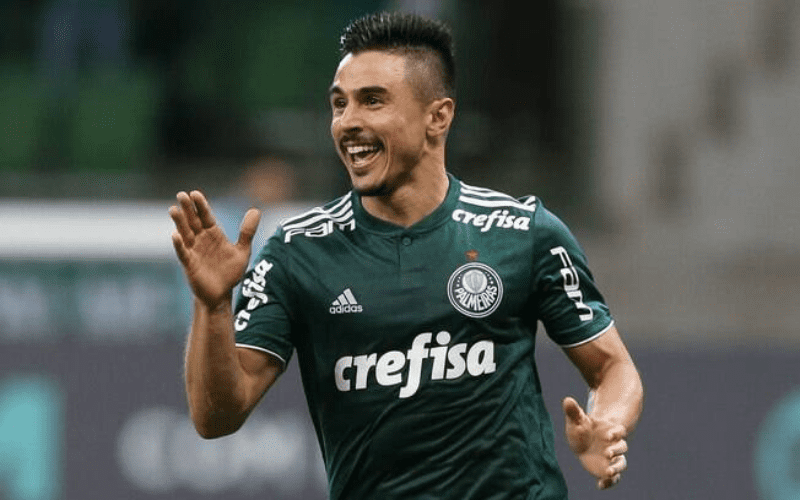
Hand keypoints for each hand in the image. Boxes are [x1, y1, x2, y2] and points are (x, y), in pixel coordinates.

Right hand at [169, 191, 260, 307]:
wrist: (222, 294)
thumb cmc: (230, 272)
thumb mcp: (242, 251)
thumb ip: (247, 231)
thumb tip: (256, 210)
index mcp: (213, 234)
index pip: (206, 216)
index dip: (201, 205)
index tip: (195, 193)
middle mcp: (201, 240)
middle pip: (193, 221)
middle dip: (187, 209)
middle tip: (181, 195)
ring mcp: (194, 251)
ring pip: (185, 233)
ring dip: (179, 222)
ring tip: (173, 209)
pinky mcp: (189, 264)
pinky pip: (183, 253)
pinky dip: (179, 244)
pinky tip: (175, 235)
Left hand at [563, 396, 628, 489]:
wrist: (584, 441)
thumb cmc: (582, 428)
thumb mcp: (577, 420)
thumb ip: (574, 412)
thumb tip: (566, 399)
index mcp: (610, 431)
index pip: (618, 431)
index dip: (615, 432)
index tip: (607, 435)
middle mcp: (615, 445)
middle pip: (622, 447)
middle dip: (616, 450)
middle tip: (607, 453)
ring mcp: (612, 458)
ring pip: (621, 463)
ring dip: (616, 468)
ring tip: (608, 472)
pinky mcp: (607, 469)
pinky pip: (613, 477)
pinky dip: (609, 482)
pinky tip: (600, 485)